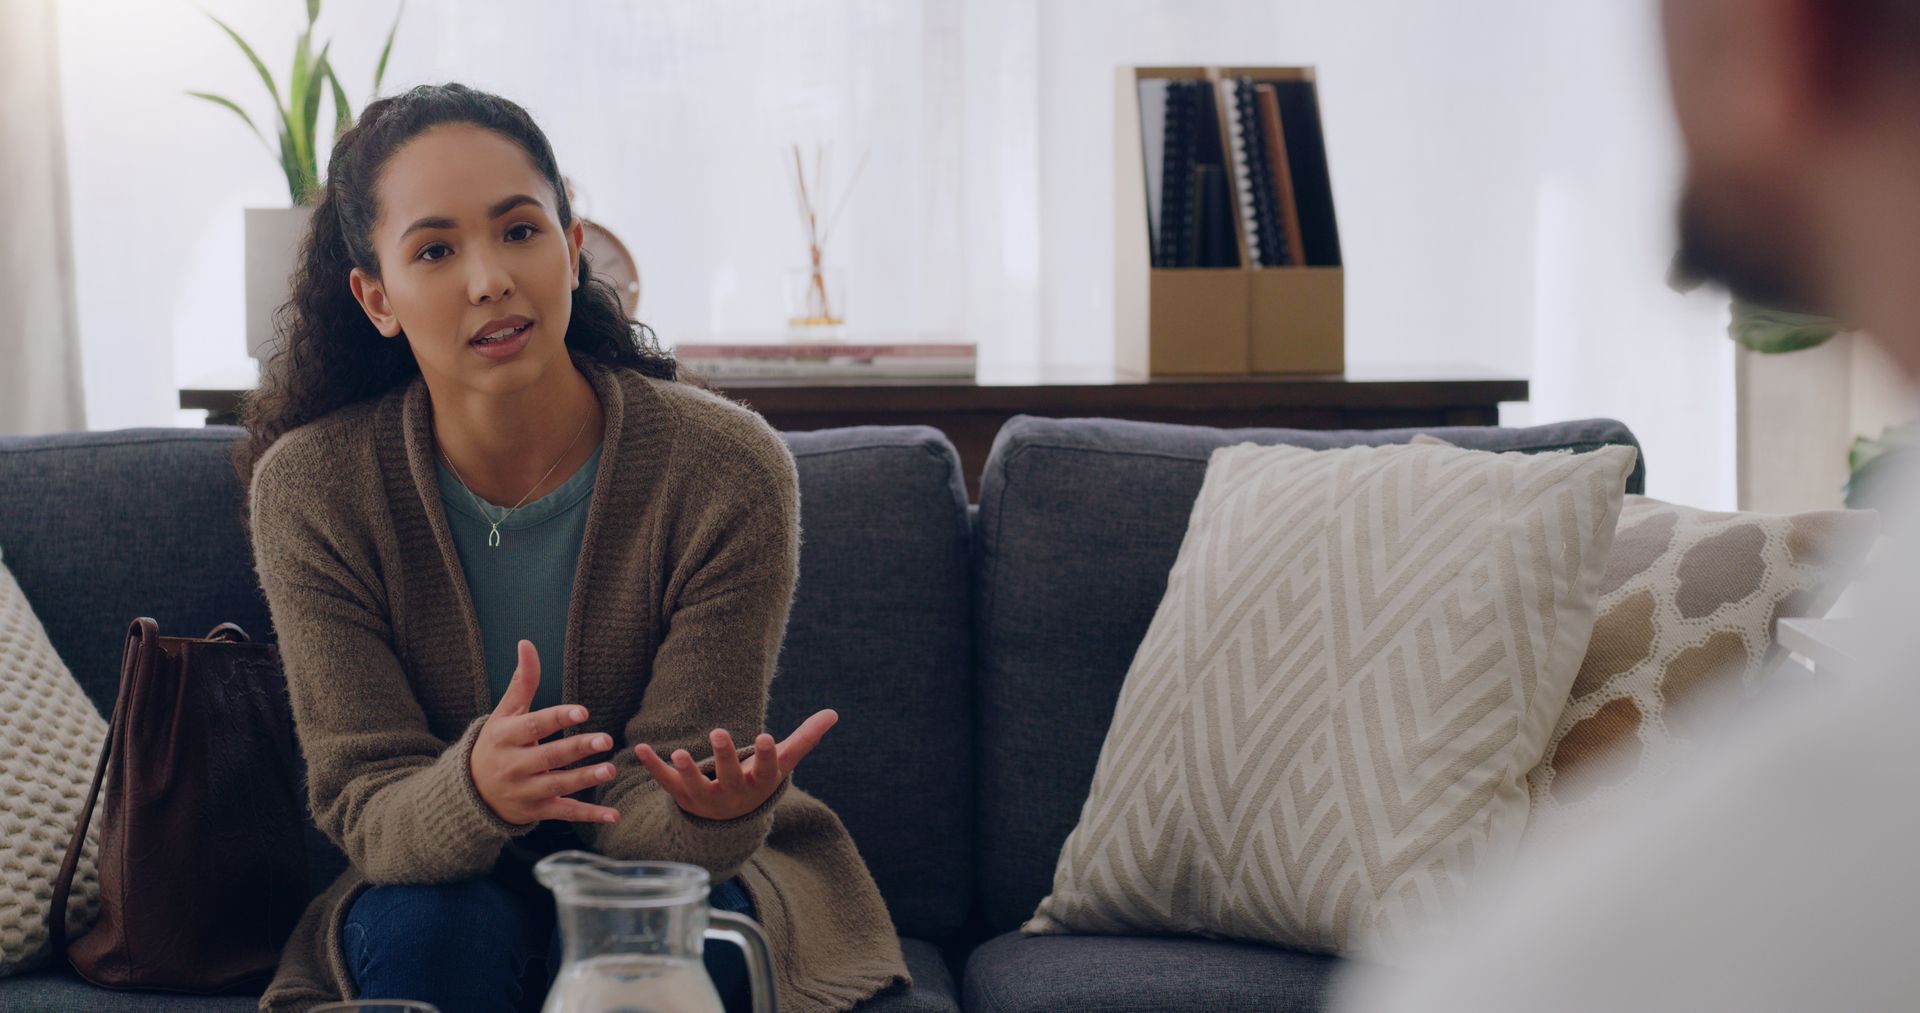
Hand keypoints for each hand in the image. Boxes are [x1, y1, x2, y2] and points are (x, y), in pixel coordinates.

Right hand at [470, 640, 621, 825]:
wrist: (470, 792)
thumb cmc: (495, 743)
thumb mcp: (504, 713)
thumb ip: (522, 682)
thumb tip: (527, 643)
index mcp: (506, 736)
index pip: (535, 725)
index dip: (558, 718)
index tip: (583, 711)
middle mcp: (514, 765)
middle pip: (550, 756)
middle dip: (577, 748)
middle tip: (606, 740)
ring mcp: (525, 791)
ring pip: (559, 786)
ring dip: (585, 779)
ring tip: (610, 770)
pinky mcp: (536, 811)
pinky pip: (565, 814)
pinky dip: (589, 816)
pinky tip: (613, 816)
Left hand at [633, 709, 838, 821]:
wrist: (728, 823)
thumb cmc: (758, 781)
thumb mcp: (781, 763)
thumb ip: (805, 738)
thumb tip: (834, 713)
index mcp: (757, 783)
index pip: (765, 770)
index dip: (765, 755)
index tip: (765, 737)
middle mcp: (731, 794)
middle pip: (728, 776)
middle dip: (724, 756)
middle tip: (719, 733)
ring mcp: (704, 797)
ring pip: (695, 785)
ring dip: (687, 769)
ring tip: (680, 752)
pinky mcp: (680, 795)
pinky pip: (665, 782)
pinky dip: (652, 766)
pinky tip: (639, 748)